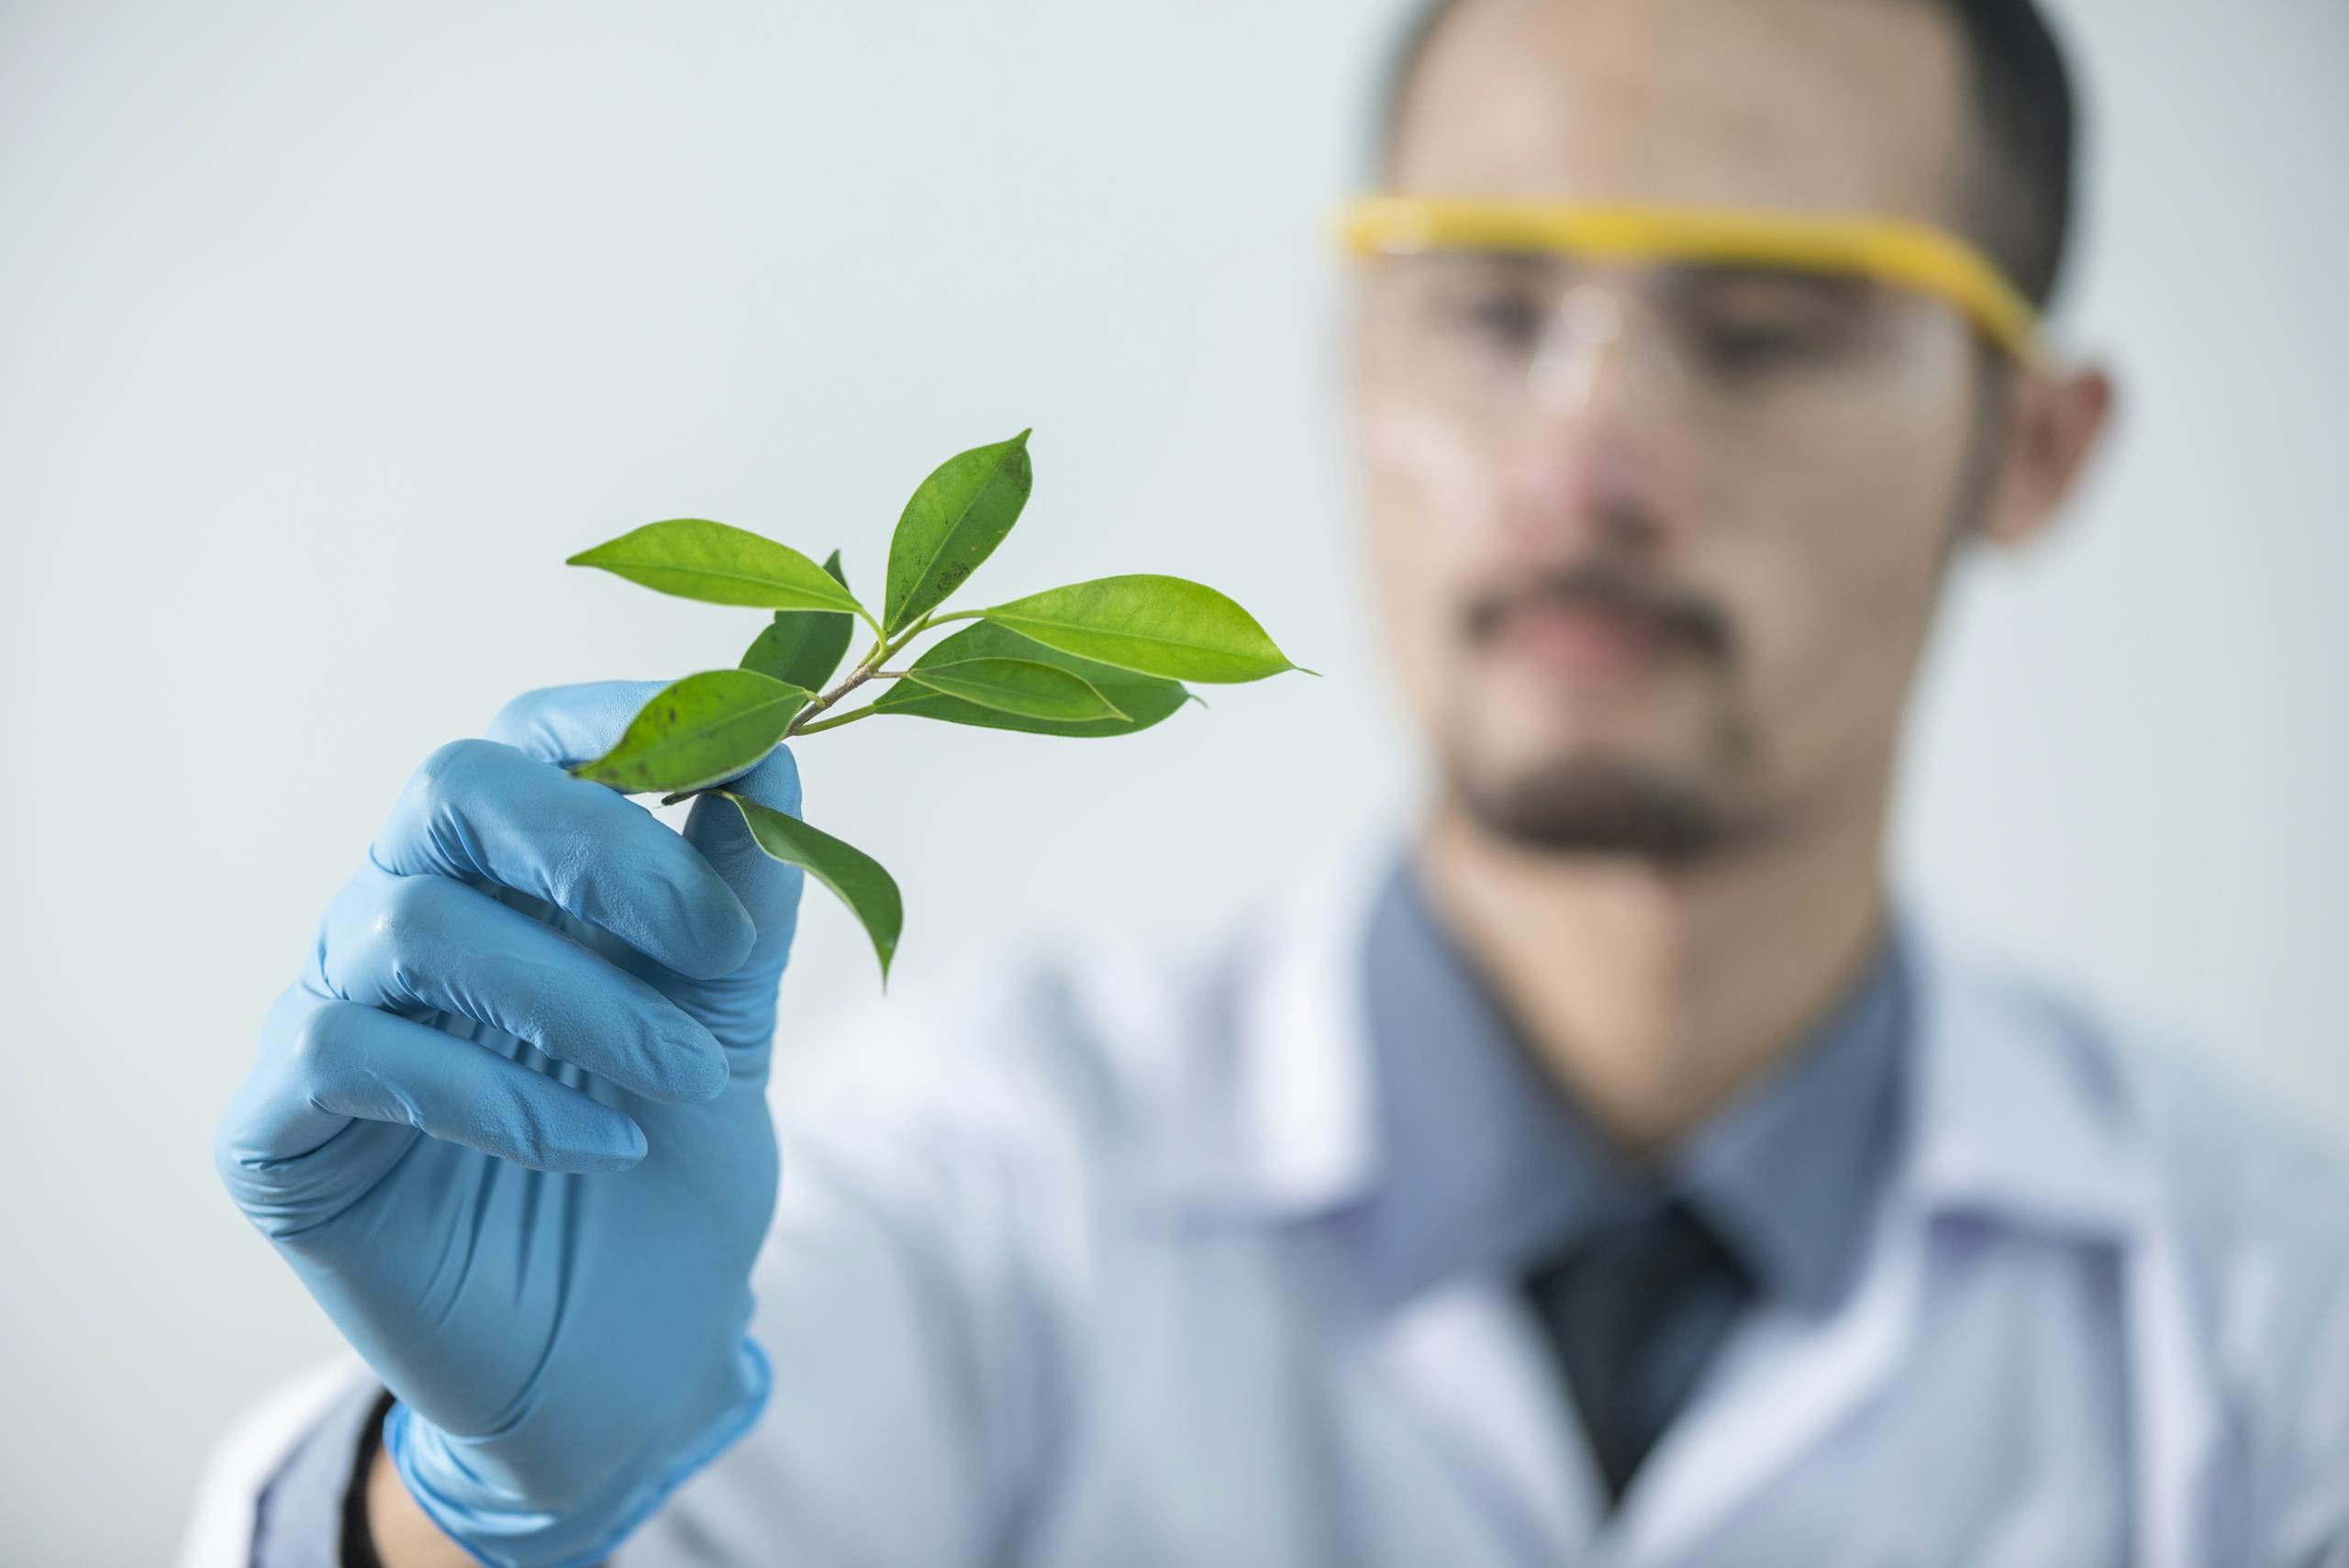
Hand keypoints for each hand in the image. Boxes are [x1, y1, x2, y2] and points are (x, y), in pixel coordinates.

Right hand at [215, 681, 804, 1567]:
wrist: (629, 1355)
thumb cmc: (669, 1167)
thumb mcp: (730, 1019)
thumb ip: (743, 892)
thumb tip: (773, 743)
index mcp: (509, 872)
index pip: (529, 738)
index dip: (619, 718)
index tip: (738, 753)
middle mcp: (404, 914)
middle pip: (451, 789)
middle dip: (597, 845)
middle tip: (714, 940)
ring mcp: (330, 1012)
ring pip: (419, 925)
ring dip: (584, 1001)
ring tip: (690, 1082)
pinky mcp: (279, 1129)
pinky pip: (351, 1053)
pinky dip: (495, 1094)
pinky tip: (597, 1146)